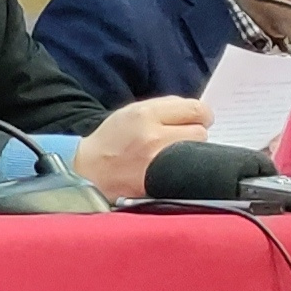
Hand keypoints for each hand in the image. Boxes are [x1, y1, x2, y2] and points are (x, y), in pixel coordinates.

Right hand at [74, 97, 211, 203]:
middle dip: (194, 133)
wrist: (88, 170)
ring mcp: (157, 162)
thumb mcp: (131, 112)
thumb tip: (198, 111)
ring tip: (173, 153)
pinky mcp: (159, 183)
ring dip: (190, 151)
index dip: (202, 114)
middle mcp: (153, 137)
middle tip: (181, 138)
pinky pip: (187, 171)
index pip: (195, 109)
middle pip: (200, 131)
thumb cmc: (112, 140)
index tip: (199, 119)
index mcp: (145, 114)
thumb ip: (164, 108)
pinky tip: (172, 167)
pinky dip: (185, 168)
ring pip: (196, 152)